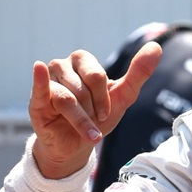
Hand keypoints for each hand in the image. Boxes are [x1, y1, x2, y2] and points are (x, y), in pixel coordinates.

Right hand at [28, 42, 162, 178]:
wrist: (78, 146)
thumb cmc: (99, 117)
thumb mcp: (123, 96)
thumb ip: (138, 72)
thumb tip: (156, 46)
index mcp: (83, 61)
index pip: (97, 76)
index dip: (104, 99)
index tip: (105, 114)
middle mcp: (62, 66)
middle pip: (82, 87)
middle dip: (92, 109)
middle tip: (93, 120)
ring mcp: (47, 82)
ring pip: (66, 99)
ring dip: (80, 119)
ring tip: (86, 130)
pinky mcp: (36, 100)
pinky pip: (40, 88)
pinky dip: (40, 79)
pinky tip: (38, 67)